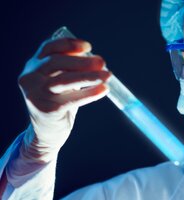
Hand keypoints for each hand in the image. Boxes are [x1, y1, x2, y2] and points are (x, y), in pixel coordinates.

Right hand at [18, 38, 110, 161]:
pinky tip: (103, 90)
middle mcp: (30, 78)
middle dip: (82, 61)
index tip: (88, 47)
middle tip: (102, 62)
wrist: (47, 133)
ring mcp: (35, 95)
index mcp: (33, 66)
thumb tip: (96, 60)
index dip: (69, 44)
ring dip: (89, 76)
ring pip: (64, 80)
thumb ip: (71, 68)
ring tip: (107, 75)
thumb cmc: (58, 102)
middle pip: (56, 62)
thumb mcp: (61, 81)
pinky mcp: (46, 110)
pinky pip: (72, 99)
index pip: (48, 48)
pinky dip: (90, 93)